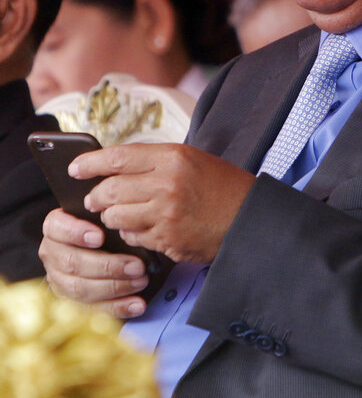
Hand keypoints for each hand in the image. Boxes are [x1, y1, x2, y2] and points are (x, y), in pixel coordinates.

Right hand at [40, 207, 150, 318]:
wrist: (88, 247)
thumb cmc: (98, 225)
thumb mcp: (99, 216)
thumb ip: (106, 219)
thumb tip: (127, 226)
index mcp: (55, 228)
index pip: (58, 228)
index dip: (77, 233)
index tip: (100, 237)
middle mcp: (52, 254)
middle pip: (73, 263)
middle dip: (108, 266)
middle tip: (137, 266)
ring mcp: (58, 279)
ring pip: (81, 288)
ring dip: (115, 287)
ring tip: (140, 282)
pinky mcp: (70, 301)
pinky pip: (93, 309)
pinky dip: (117, 307)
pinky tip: (136, 304)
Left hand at [70, 142, 253, 263]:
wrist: (250, 218)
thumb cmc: (222, 186)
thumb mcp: (192, 159)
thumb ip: (155, 161)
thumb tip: (116, 167)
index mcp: (172, 157)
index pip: (118, 157)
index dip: (90, 163)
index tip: (75, 169)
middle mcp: (166, 184)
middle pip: (110, 190)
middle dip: (96, 197)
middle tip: (94, 200)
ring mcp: (166, 214)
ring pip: (116, 217)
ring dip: (113, 217)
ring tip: (120, 215)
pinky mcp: (168, 240)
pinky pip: (133, 237)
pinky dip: (132, 234)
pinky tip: (143, 229)